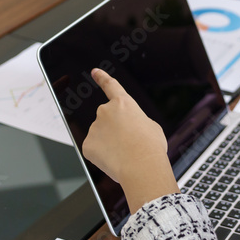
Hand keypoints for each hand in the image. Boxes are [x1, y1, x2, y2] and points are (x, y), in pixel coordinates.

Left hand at [82, 68, 178, 213]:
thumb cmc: (150, 147)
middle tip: (129, 144)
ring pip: (100, 136)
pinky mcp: (88, 144)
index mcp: (124, 104)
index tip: (95, 72)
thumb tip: (131, 128)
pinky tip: (114, 159)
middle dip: (115, 130)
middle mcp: (105, 111)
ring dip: (109, 144)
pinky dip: (102, 155)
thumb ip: (136, 121)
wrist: (142, 166)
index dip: (102, 78)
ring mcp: (94, 128)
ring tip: (125, 154)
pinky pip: (94, 149)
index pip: (111, 86)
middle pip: (107, 119)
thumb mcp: (151, 127)